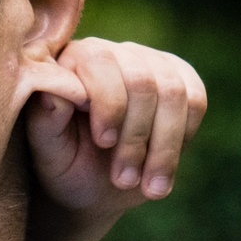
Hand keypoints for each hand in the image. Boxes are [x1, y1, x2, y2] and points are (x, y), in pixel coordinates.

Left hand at [23, 36, 207, 240]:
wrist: (92, 184)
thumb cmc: (63, 162)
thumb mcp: (47, 149)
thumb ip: (45, 120)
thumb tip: (52, 93)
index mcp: (71, 59)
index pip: (100, 62)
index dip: (108, 103)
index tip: (104, 143)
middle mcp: (113, 53)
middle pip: (143, 81)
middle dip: (136, 135)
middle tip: (122, 179)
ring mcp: (150, 63)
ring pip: (174, 94)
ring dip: (163, 146)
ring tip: (148, 188)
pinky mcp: (182, 80)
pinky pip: (195, 103)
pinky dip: (182, 142)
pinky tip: (162, 173)